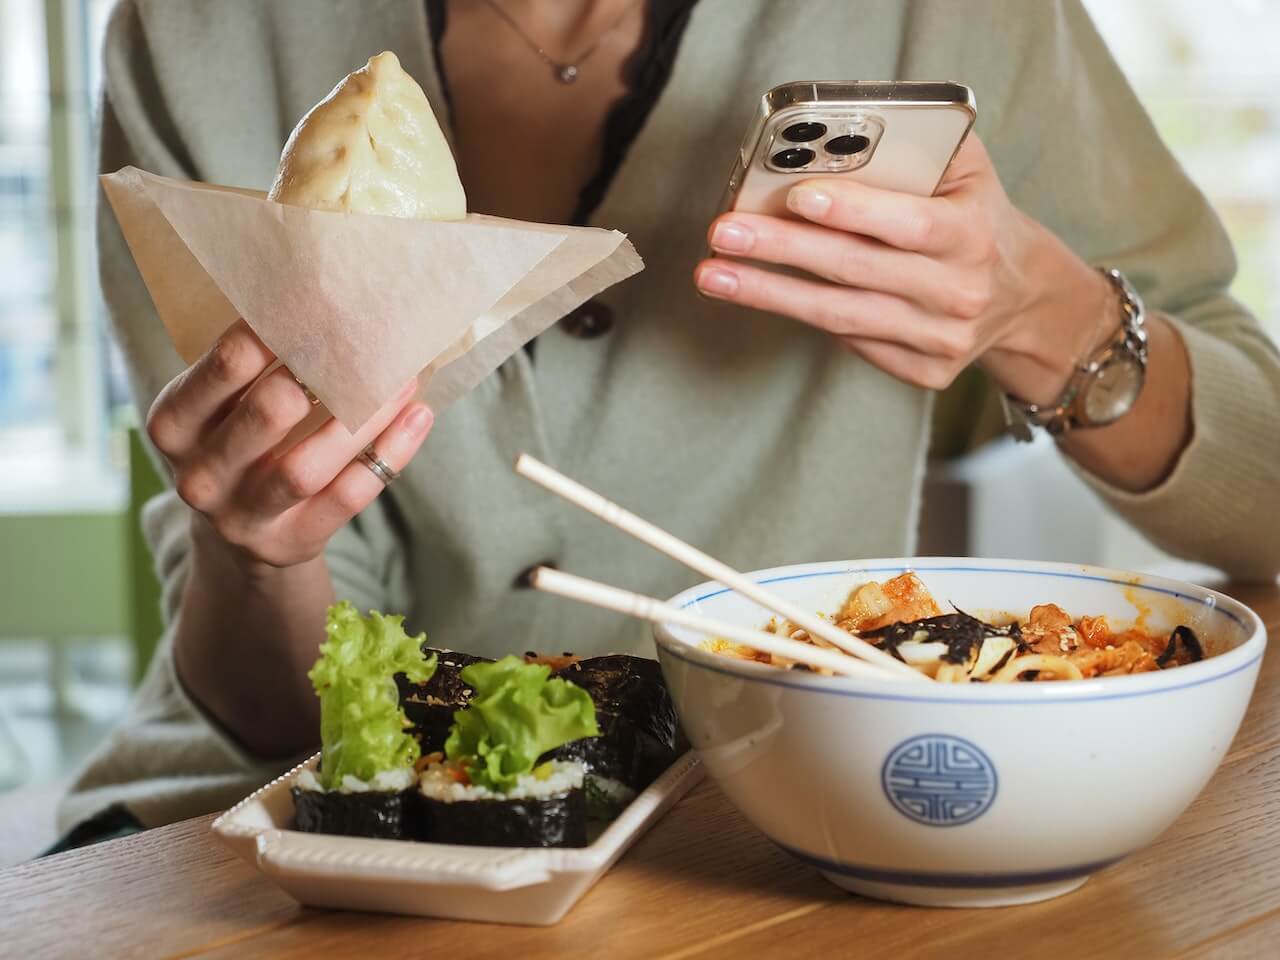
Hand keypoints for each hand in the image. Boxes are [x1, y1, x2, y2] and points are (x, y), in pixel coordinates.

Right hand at [147, 319, 432, 567]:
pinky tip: (418, 418)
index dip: (276, 330)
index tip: (325, 301)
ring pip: (307, 465)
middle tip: (369, 339)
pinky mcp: (291, 543)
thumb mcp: (225, 408)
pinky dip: (388, 455)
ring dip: (364, 418)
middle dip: (322, 372)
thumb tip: (335, 302)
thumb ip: (258, 367)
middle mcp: (200, 474)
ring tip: (405, 379)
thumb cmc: (241, 446)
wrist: (239, 538)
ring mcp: (242, 516)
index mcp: (175, 423)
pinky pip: (347, 497)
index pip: (224, 366)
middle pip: (267, 412)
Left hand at [694, 134, 1114, 403]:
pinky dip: (805, 315)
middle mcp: (958, 292)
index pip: (907, 224)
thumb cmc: (975, 217)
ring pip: (840, 316)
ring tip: (715, 275)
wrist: (1022, 296)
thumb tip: (841, 134)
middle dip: (782, 251)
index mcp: (972, 235)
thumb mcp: (969, 171)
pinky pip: (852, 342)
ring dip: (770, 294)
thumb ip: (920, 146)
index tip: (796, 198)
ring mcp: (941, 339)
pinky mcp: (925, 371)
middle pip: (856, 271)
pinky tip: (764, 293)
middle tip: (722, 234)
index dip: (852, 211)